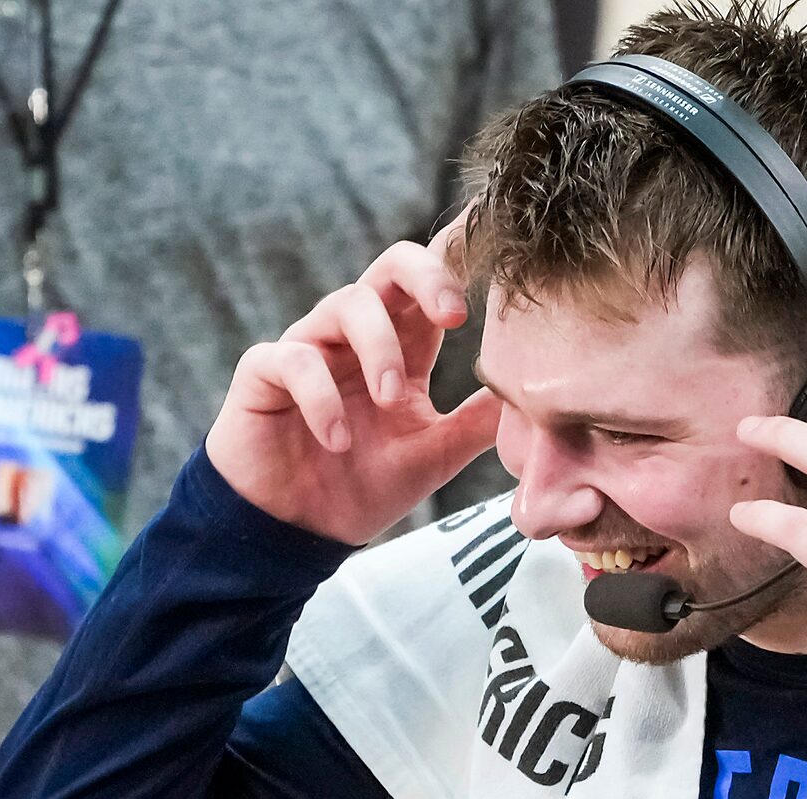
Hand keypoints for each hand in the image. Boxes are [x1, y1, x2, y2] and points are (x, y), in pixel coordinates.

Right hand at [206, 231, 502, 545]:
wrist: (293, 535)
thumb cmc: (357, 489)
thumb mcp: (433, 457)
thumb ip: (477, 423)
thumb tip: (542, 396)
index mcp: (401, 348)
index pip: (431, 285)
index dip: (459, 259)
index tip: (496, 256)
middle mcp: (356, 337)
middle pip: (392, 265)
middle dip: (427, 277)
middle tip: (455, 316)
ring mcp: (309, 347)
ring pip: (347, 303)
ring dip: (377, 348)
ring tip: (388, 401)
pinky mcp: (264, 372)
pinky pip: (294, 358)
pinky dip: (321, 395)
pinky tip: (336, 438)